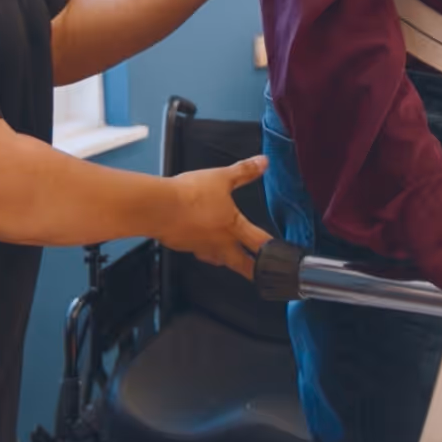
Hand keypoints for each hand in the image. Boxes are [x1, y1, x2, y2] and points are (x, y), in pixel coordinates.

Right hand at [156, 155, 272, 278]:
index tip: (283, 261)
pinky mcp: (183, 246)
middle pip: (241, 265)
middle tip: (261, 278)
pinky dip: (203, 249)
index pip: (260, 244)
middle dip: (253, 272)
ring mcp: (200, 247)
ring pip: (218, 260)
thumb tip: (263, 162)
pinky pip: (198, 252)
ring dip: (227, 261)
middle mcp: (219, 243)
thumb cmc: (191, 194)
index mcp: (233, 227)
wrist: (159, 207)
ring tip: (232, 260)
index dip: (274, 253)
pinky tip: (201, 241)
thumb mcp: (221, 177)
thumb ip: (244, 171)